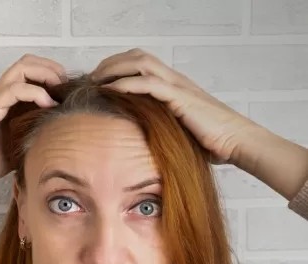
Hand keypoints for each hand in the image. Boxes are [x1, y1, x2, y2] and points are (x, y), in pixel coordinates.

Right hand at [0, 54, 65, 184]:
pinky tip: (47, 104)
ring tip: (59, 91)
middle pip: (30, 63)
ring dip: (45, 74)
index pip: (34, 73)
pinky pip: (14, 89)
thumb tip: (59, 144)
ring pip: (22, 68)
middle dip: (53, 69)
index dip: (54, 76)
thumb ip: (35, 139)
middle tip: (66, 88)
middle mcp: (3, 95)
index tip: (69, 94)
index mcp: (11, 102)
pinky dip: (34, 92)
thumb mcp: (19, 148)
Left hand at [90, 48, 257, 164]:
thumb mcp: (178, 130)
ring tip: (96, 81)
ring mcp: (178, 87)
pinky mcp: (181, 99)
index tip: (98, 81)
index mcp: (173, 86)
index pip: (140, 62)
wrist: (236, 142)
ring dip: (114, 68)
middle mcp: (174, 80)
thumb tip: (138, 138)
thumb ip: (160, 125)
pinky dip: (128, 84)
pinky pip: (150, 84)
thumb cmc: (209, 141)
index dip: (117, 67)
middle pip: (137, 56)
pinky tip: (112, 90)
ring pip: (141, 62)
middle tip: (91, 78)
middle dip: (110, 63)